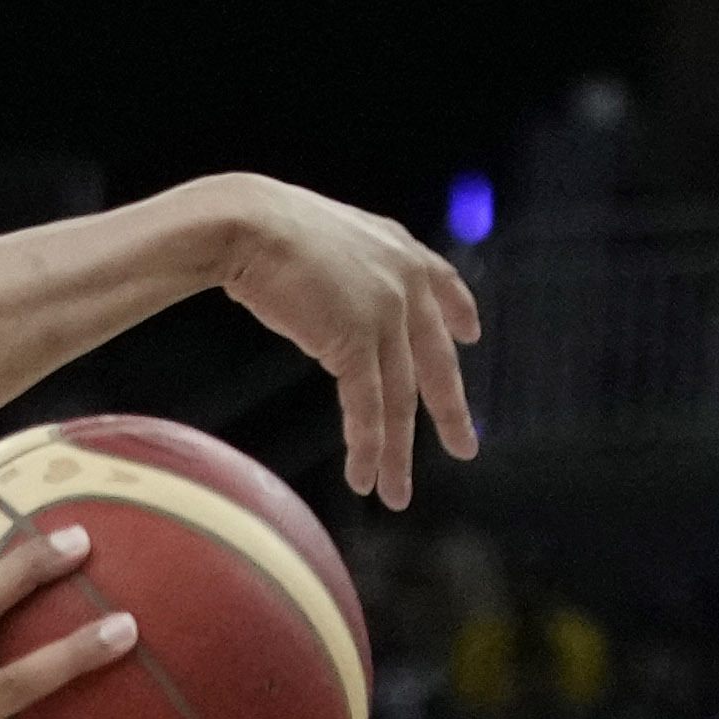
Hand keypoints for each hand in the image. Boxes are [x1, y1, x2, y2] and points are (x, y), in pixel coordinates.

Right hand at [202, 173, 481, 509]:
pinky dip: (367, 445)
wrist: (247, 223)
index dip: (460, 313)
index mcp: (398, 250)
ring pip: (400, 397)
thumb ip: (337, 262)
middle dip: (450, 412)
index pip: (444, 285)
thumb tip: (313, 277)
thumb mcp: (318, 237)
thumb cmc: (261, 226)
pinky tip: (363, 476)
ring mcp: (386, 313)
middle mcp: (405, 283)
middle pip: (434, 362)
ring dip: (397, 452)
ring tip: (395, 493)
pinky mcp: (357, 340)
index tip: (471, 335)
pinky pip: (368, 405)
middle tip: (464, 449)